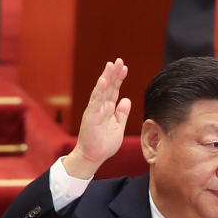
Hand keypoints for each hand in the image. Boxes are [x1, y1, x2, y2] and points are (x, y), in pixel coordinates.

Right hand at [63, 58, 131, 179]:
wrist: (93, 156)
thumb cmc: (104, 143)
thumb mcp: (118, 127)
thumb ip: (122, 113)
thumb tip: (127, 100)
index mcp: (107, 109)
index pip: (114, 90)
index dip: (119, 79)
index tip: (125, 67)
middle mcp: (100, 107)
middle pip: (108, 86)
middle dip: (113, 73)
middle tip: (119, 60)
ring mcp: (94, 110)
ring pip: (101, 91)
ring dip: (106, 77)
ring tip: (111, 65)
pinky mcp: (90, 117)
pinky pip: (95, 102)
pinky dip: (99, 92)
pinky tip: (103, 81)